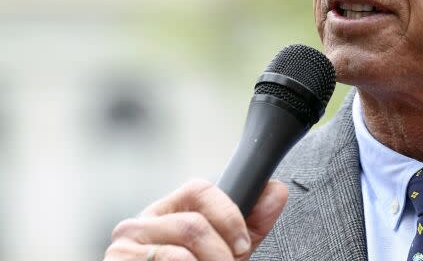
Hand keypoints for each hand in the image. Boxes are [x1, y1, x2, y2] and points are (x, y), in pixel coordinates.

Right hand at [104, 179, 287, 260]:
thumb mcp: (226, 253)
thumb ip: (250, 225)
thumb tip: (277, 190)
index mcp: (168, 213)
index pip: (200, 189)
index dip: (229, 215)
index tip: (242, 245)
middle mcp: (141, 223)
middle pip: (195, 223)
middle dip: (221, 253)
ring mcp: (125, 244)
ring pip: (184, 244)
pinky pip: (168, 259)